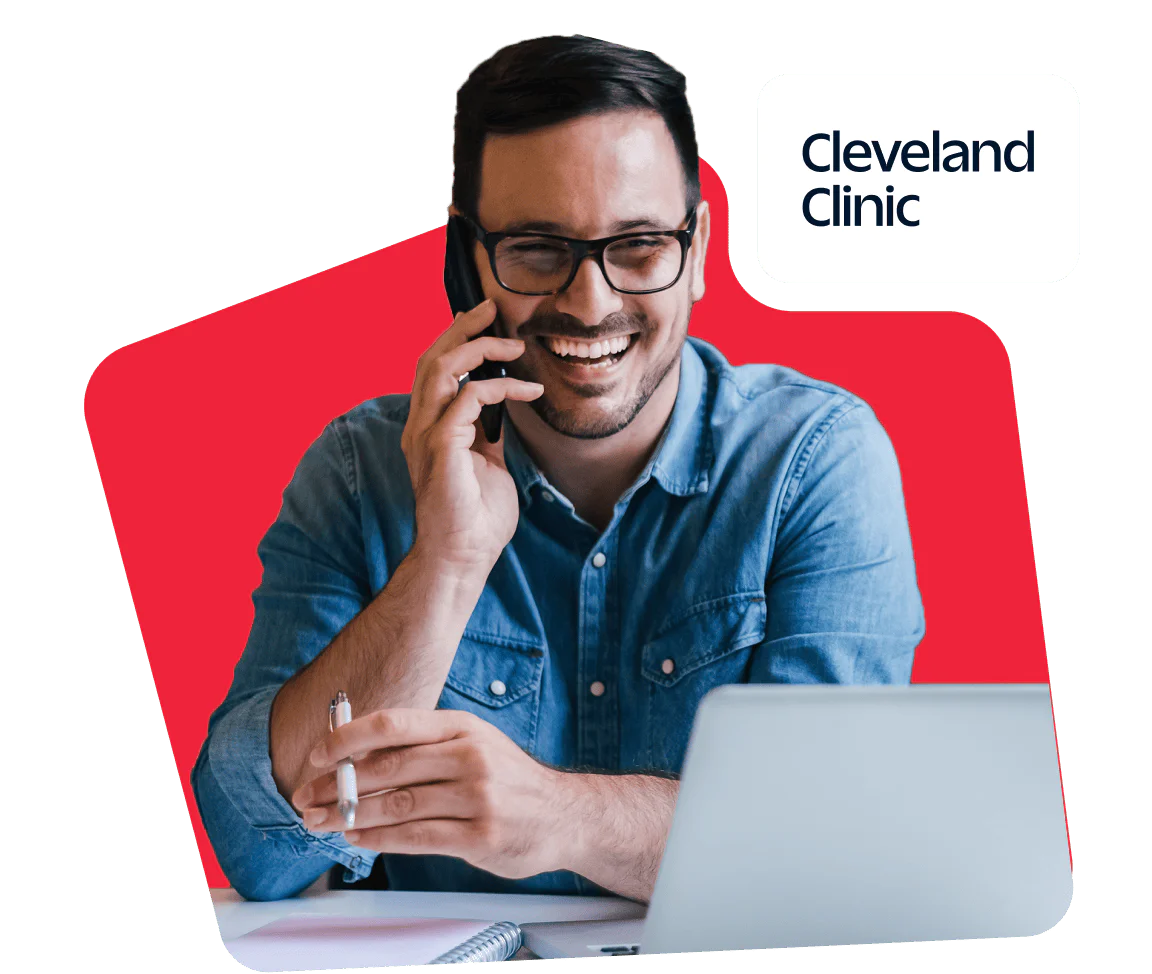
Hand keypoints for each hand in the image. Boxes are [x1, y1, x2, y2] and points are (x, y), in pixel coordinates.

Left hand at [292, 708, 572, 879]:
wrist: (564, 814)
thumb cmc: (507, 779)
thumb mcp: (472, 744)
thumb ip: (423, 747)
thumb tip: (357, 754)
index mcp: (461, 727)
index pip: (393, 724)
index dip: (348, 738)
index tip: (316, 755)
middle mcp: (470, 756)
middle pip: (388, 767)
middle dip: (338, 784)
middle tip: (306, 797)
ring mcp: (478, 797)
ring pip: (397, 805)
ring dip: (351, 816)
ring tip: (322, 823)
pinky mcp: (481, 835)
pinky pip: (417, 837)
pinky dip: (380, 840)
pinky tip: (358, 839)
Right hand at [401, 299, 542, 571]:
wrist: (463, 557)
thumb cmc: (476, 519)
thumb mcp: (486, 463)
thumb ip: (485, 433)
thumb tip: (501, 408)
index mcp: (427, 428)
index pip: (432, 370)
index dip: (454, 340)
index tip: (484, 322)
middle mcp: (419, 427)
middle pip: (430, 358)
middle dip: (461, 328)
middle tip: (491, 309)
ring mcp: (425, 436)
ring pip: (440, 368)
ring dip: (478, 348)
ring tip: (512, 344)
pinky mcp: (440, 447)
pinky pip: (466, 398)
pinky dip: (499, 387)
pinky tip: (527, 391)